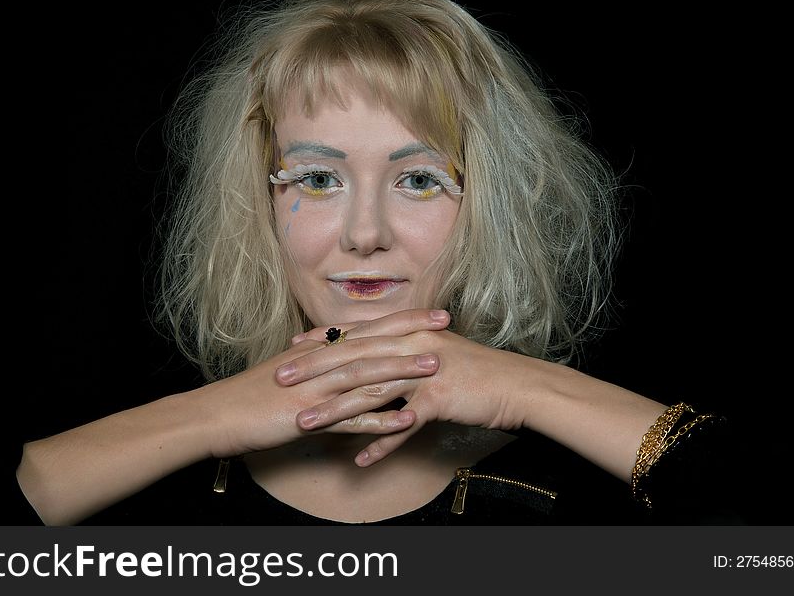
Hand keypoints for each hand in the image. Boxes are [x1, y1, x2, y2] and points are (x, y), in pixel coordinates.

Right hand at [201, 309, 452, 457]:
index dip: (402, 318)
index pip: (367, 328)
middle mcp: (319, 363)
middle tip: (447, 323)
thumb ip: (319, 362)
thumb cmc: (251, 394)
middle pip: (372, 343)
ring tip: (436, 366)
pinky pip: (349, 420)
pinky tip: (405, 421)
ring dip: (402, 370)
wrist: (216, 415)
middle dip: (412, 332)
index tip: (433, 312)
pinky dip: (379, 420)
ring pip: (365, 375)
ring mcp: (315, 389)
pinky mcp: (307, 418)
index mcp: (317, 350)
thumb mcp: (289, 371)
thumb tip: (344, 356)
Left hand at [275, 309, 535, 465]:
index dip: (321, 341)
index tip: (291, 348)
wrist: (514, 383)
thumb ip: (404, 350)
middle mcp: (410, 346)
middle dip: (313, 369)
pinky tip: (360, 460)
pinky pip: (403, 426)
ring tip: (305, 424)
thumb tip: (378, 354)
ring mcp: (423, 372)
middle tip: (279, 379)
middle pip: (353, 358)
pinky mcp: (437, 398)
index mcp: (407, 332)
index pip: (355, 334)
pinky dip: (381, 444)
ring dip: (335, 410)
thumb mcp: (436, 350)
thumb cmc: (474, 369)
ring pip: (370, 391)